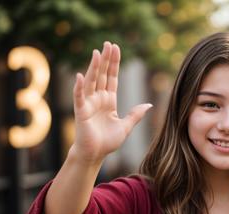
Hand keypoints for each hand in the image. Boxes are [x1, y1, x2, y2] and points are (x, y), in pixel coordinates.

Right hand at [71, 42, 151, 163]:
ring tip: (98, 52)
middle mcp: (98, 99)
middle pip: (102, 75)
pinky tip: (81, 75)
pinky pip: (79, 97)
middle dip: (106, 60)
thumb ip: (135, 114)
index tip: (115, 48)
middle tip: (108, 43)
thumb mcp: (126, 126)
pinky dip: (80, 87)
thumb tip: (148, 104)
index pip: (112, 78)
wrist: (95, 155)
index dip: (114, 64)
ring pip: (92, 81)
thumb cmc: (108, 142)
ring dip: (94, 67)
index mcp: (109, 101)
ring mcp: (89, 104)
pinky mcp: (81, 112)